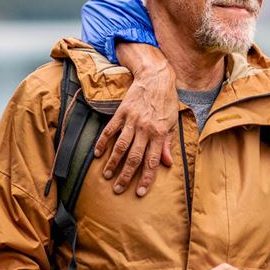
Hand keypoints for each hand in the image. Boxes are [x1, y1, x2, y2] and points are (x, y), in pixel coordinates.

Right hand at [95, 43, 177, 195]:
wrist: (156, 77)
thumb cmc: (167, 101)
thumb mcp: (173, 122)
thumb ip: (168, 144)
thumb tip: (167, 163)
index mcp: (160, 134)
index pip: (152, 161)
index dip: (146, 179)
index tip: (138, 192)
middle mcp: (146, 129)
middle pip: (134, 158)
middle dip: (126, 176)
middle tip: (118, 189)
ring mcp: (132, 121)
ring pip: (121, 147)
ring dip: (112, 163)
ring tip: (106, 175)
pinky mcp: (122, 112)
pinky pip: (110, 130)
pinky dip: (103, 142)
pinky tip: (97, 153)